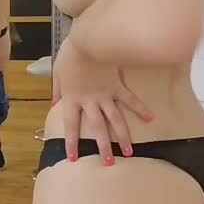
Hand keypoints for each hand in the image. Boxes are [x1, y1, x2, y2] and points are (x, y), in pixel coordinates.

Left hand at [48, 35, 150, 164]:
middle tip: (109, 163)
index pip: (71, 126)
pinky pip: (130, 99)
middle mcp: (90, 101)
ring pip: (115, 119)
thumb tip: (54, 105)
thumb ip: (58, 91)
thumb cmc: (69, 55)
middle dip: (103, 146)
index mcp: (72, 99)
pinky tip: (150, 118)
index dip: (72, 143)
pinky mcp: (117, 85)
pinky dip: (140, 108)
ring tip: (129, 152)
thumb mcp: (58, 73)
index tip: (74, 159)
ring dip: (122, 136)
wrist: (87, 39)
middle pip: (97, 128)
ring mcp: (105, 95)